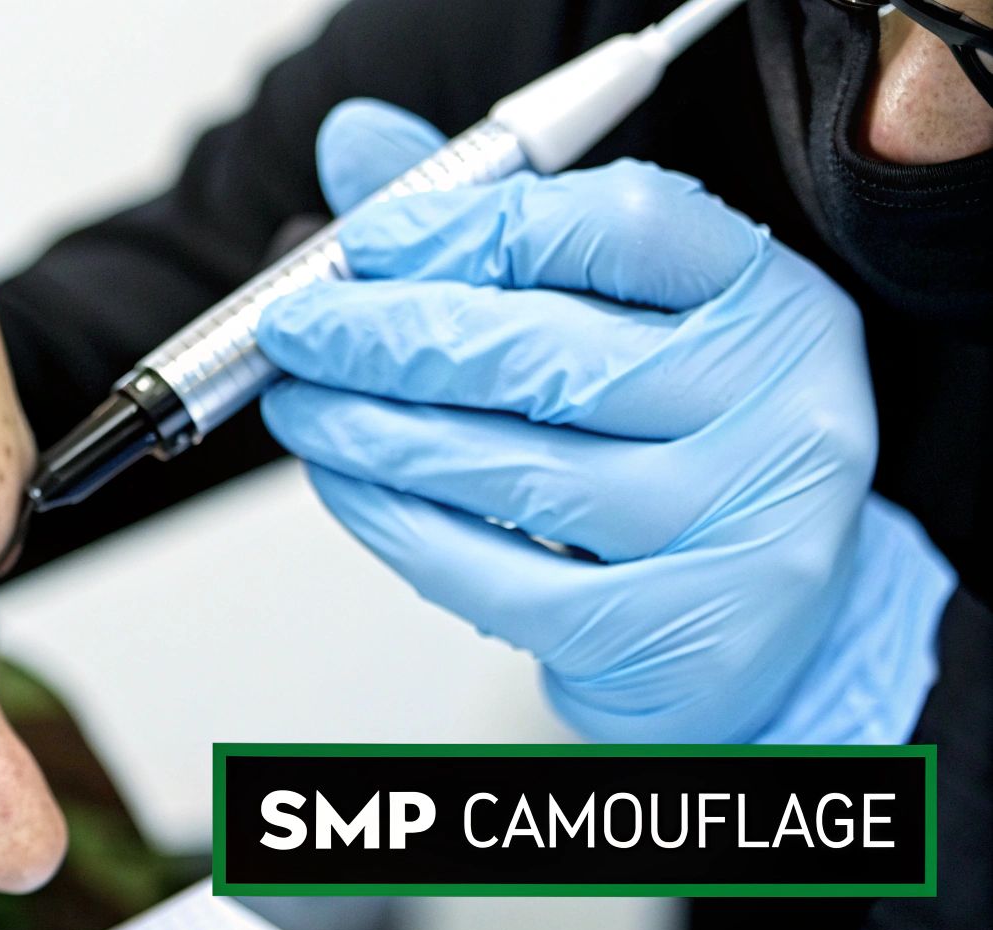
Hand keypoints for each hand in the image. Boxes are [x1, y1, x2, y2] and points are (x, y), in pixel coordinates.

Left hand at [258, 100, 955, 742]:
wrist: (765, 631)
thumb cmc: (677, 453)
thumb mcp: (617, 322)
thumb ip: (494, 230)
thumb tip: (355, 147)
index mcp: (774, 307)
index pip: (621, 227)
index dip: (472, 226)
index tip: (367, 238)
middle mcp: (779, 417)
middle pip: (544, 354)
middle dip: (384, 335)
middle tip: (294, 327)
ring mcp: (733, 536)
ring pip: (507, 470)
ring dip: (368, 430)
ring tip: (298, 404)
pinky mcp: (668, 638)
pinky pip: (489, 573)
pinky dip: (391, 520)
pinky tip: (341, 482)